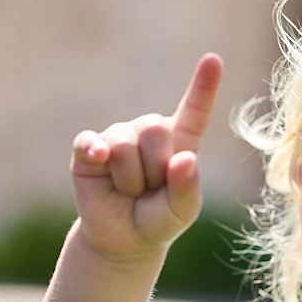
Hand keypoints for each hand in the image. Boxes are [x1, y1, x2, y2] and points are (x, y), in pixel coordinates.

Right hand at [70, 52, 223, 264]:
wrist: (125, 241)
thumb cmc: (159, 220)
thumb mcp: (182, 211)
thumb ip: (188, 188)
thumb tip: (186, 159)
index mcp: (180, 142)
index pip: (194, 111)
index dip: (203, 87)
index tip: (213, 60)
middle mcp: (149, 132)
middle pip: (156, 129)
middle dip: (156, 169)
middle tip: (151, 190)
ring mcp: (117, 137)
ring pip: (126, 145)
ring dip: (131, 180)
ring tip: (131, 193)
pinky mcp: (88, 149)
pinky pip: (90, 142)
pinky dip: (95, 150)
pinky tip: (100, 157)